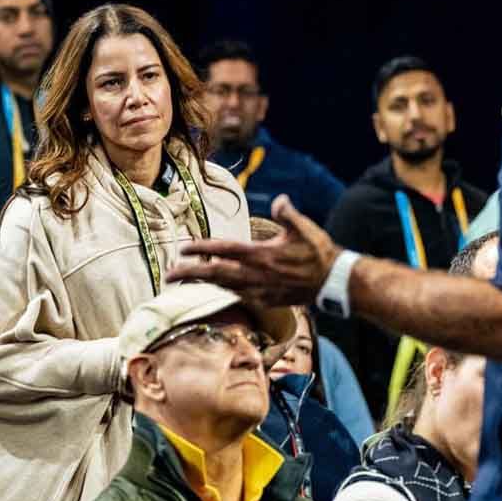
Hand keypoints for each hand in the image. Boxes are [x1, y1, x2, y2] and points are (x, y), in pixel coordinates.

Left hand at [167, 195, 340, 306]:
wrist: (332, 282)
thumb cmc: (318, 252)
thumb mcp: (304, 228)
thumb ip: (288, 213)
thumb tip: (279, 200)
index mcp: (261, 255)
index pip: (224, 251)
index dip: (202, 249)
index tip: (184, 248)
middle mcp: (256, 275)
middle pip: (216, 274)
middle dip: (190, 274)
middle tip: (168, 274)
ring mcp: (260, 291)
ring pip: (224, 286)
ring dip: (203, 282)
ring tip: (184, 280)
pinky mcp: (266, 300)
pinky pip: (238, 295)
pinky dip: (224, 290)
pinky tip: (217, 285)